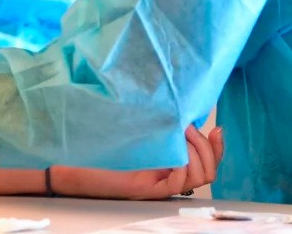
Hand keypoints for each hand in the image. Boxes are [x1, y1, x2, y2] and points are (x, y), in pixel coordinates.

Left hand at [51, 126, 224, 199]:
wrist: (74, 163)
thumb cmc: (99, 145)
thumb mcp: (135, 126)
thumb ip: (156, 120)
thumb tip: (175, 102)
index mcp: (168, 162)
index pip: (205, 161)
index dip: (217, 147)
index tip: (218, 128)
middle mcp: (168, 176)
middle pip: (208, 171)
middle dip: (208, 148)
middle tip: (191, 129)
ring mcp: (160, 185)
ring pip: (198, 177)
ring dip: (196, 154)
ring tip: (182, 136)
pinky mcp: (149, 190)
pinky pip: (178, 184)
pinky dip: (182, 166)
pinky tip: (173, 153)